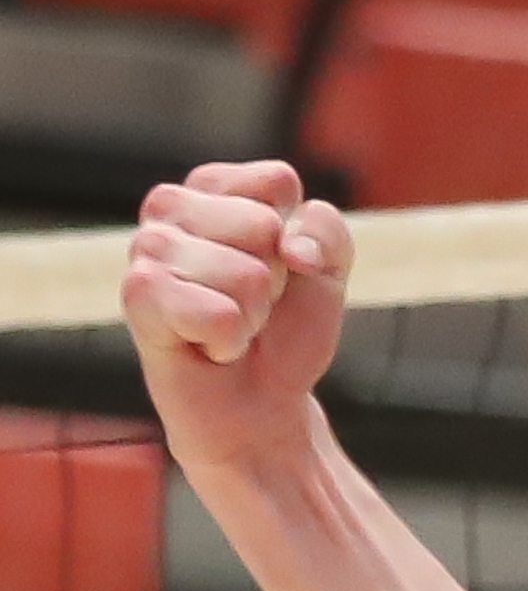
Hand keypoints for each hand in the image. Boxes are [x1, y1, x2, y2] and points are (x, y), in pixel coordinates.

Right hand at [121, 161, 351, 480]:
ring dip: (253, 316)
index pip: (277, 183)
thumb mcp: (326, 275)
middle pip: (262, 226)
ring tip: (230, 329)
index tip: (281, 272)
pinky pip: (218, 313)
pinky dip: (230, 341)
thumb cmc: (283, 335)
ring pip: (245, 275)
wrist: (260, 406)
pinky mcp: (138, 295)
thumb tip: (290, 245)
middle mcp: (170, 207)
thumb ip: (327, 234)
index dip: (298, 240)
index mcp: (211, 189)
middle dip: (274, 280)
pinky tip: (208, 347)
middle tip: (252, 308)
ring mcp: (147, 248)